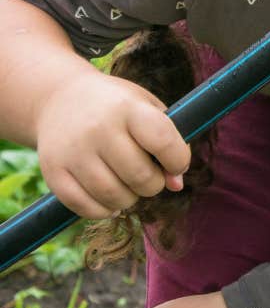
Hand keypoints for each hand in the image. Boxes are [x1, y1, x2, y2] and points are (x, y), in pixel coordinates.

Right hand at [36, 71, 190, 218]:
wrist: (59, 98)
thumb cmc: (116, 106)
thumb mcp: (146, 108)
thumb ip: (169, 142)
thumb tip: (176, 184)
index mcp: (127, 107)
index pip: (163, 140)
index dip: (178, 160)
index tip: (176, 163)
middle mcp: (99, 128)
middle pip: (140, 176)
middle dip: (154, 184)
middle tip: (150, 176)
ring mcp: (73, 151)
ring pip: (114, 196)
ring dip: (130, 199)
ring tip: (129, 186)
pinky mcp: (53, 171)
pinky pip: (86, 207)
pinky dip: (104, 210)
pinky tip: (108, 198)